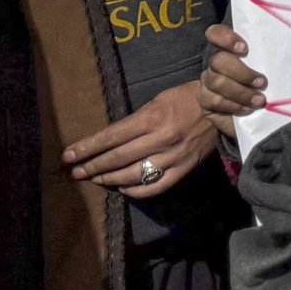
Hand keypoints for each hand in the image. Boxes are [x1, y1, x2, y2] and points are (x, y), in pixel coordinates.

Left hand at [65, 83, 219, 201]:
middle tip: (76, 172)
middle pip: (117, 158)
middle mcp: (161, 139)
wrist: (222, 107)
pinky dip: (135, 191)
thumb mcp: (157, 101)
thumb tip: (109, 141)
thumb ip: (135, 121)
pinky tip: (123, 188)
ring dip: (109, 179)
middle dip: (92, 166)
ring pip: (132, 175)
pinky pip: (155, 187)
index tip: (68, 156)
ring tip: (95, 179)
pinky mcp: (184, 168)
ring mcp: (173, 156)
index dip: (87, 148)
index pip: (111, 137)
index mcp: (152, 118)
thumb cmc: (186, 99)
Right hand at [194, 24, 265, 119]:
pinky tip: (247, 109)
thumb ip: (270, 59)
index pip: (216, 33)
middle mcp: (215, 63)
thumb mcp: (269, 69)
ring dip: (241, 93)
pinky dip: (233, 106)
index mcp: (229, 50)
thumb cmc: (264, 84)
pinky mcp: (205, 100)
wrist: (251, 113)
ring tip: (260, 101)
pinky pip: (215, 101)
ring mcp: (207, 82)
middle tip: (262, 82)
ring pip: (217, 82)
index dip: (225, 37)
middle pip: (219, 60)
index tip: (244, 48)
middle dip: (242, 72)